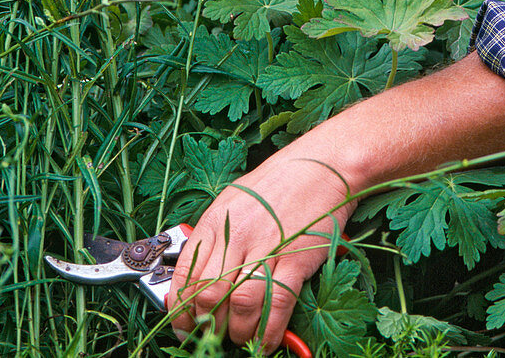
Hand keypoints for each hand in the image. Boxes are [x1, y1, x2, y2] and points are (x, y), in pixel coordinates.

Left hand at [168, 144, 356, 352]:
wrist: (323, 165)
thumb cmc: (279, 182)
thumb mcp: (235, 200)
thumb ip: (217, 235)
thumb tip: (201, 275)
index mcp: (217, 219)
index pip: (187, 273)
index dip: (181, 309)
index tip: (184, 326)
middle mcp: (238, 233)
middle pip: (209, 294)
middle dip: (208, 325)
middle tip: (213, 335)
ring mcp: (268, 246)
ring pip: (240, 305)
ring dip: (237, 332)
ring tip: (239, 338)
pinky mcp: (296, 259)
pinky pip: (277, 305)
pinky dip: (269, 332)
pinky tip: (266, 342)